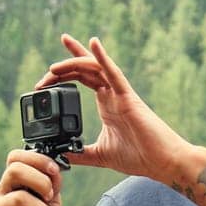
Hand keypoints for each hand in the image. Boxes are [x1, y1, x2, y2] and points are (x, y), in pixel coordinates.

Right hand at [0, 148, 61, 205]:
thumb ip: (51, 188)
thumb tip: (56, 171)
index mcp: (12, 182)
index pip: (16, 157)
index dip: (37, 159)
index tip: (54, 171)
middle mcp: (1, 192)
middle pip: (15, 170)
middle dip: (40, 182)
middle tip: (51, 197)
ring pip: (19, 198)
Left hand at [34, 35, 194, 184]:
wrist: (162, 162)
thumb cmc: (139, 157)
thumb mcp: (100, 155)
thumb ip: (81, 154)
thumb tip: (61, 155)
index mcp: (106, 104)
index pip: (82, 79)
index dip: (63, 74)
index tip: (43, 81)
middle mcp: (111, 94)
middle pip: (84, 69)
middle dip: (63, 67)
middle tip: (45, 73)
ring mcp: (120, 93)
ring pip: (94, 68)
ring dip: (73, 64)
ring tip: (54, 68)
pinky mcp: (129, 97)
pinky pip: (114, 73)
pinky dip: (103, 57)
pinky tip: (93, 42)